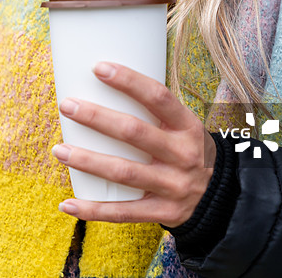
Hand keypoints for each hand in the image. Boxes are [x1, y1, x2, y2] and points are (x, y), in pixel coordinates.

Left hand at [52, 62, 215, 226]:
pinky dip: (93, 209)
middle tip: (67, 105)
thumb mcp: (186, 128)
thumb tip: (105, 84)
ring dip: (87, 161)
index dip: (128, 81)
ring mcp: (172, 186)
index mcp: (187, 127)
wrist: (222, 200)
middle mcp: (182, 155)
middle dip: (96, 118)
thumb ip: (155, 112)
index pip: (158, 97)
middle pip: (134, 132)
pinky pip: (123, 212)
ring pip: (123, 171)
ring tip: (59, 150)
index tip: (98, 68)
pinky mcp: (163, 212)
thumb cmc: (191, 153)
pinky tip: (68, 204)